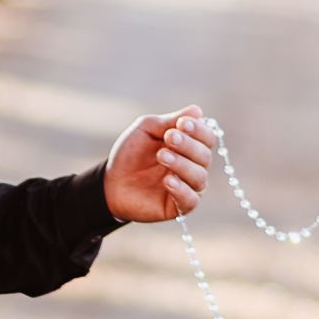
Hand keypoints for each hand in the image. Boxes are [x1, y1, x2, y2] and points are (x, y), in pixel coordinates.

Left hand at [105, 106, 213, 222]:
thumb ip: (169, 121)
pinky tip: (167, 180)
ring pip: (199, 177)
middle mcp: (193, 166)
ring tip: (161, 156)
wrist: (111, 182)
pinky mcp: (179, 207)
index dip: (199, 129)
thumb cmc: (130, 153)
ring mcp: (187, 187)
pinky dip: (182, 189)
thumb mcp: (146, 130)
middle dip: (188, 145)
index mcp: (189, 146)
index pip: (207, 137)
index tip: (182, 123)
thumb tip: (197, 111)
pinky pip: (191, 200)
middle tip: (169, 138)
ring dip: (182, 164)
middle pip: (205, 156)